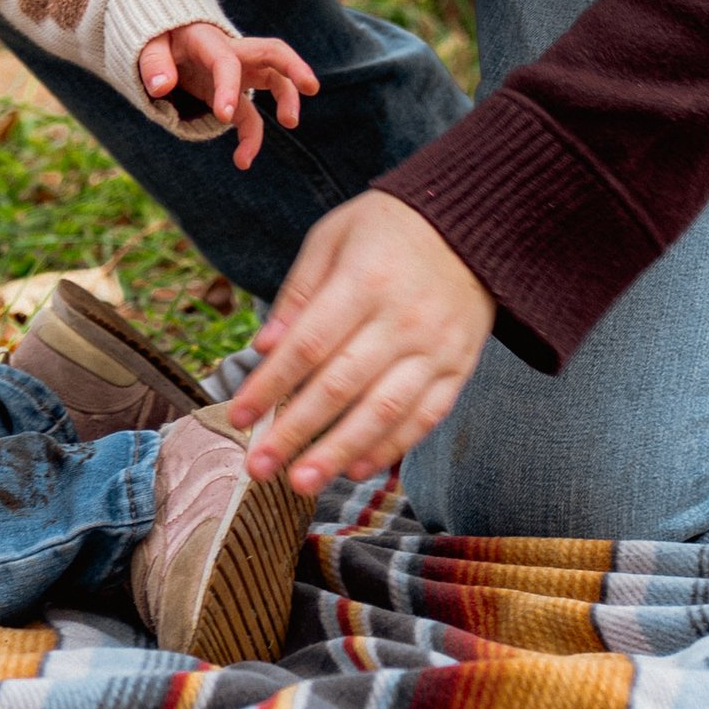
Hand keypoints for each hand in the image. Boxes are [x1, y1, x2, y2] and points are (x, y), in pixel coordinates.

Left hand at [135, 19, 320, 168]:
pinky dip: (251, 136)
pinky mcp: (234, 91)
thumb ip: (152, 64)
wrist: (166, 37)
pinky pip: (251, 114)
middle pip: (273, 52)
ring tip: (290, 123)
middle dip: (294, 67)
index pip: (226, 61)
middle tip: (311, 87)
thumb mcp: (148, 45)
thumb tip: (161, 87)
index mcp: (209, 41)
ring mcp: (237, 72)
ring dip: (287, 100)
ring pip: (274, 80)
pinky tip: (242, 161)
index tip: (224, 116)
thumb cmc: (159, 39)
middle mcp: (231, 53)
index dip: (228, 87)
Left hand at [225, 192, 494, 493]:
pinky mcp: (459, 368)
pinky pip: (425, 417)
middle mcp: (403, 319)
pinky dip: (391, 447)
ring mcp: (436, 348)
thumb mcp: (333, 238)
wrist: (472, 226)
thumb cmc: (387, 229)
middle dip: (295, 430)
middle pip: (341, 386)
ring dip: (339, 452)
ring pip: (383, 412)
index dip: (270, 385)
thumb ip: (299, 292)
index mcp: (364, 281)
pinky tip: (356, 468)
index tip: (237, 415)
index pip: (308, 345)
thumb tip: (264, 346)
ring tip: (301, 482)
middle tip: (259, 466)